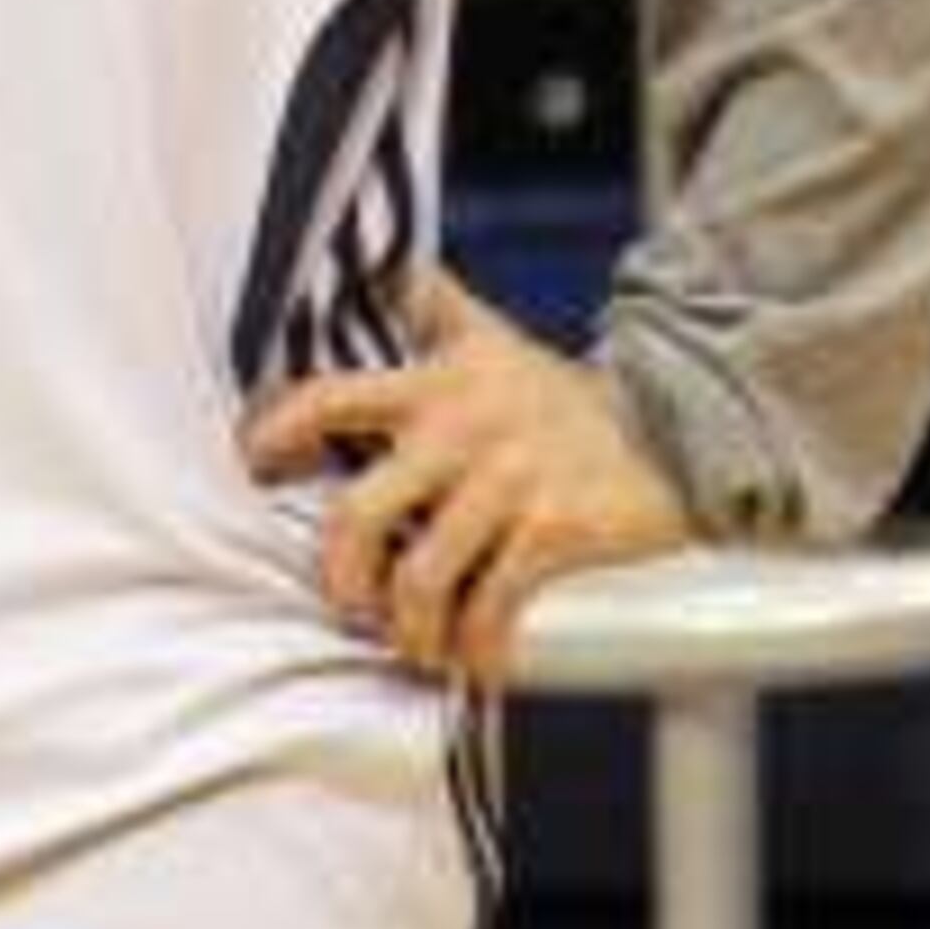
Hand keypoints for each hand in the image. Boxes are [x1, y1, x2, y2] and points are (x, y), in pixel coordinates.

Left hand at [241, 261, 687, 688]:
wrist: (674, 430)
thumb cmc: (564, 401)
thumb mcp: (494, 342)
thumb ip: (439, 308)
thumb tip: (394, 266)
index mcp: (434, 388)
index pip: (329, 400)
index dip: (277, 434)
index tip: (256, 465)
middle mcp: (459, 434)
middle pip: (359, 515)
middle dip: (343, 578)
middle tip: (351, 606)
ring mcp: (505, 485)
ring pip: (420, 575)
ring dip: (410, 629)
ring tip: (419, 646)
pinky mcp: (554, 531)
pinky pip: (493, 604)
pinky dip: (478, 647)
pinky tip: (479, 662)